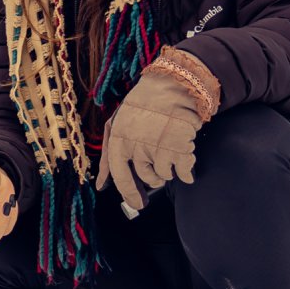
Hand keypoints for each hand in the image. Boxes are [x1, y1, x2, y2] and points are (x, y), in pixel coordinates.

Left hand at [100, 66, 205, 212]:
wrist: (174, 85)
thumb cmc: (144, 106)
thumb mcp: (117, 125)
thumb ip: (108, 155)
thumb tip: (102, 185)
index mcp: (119, 139)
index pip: (120, 174)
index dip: (129, 192)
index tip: (138, 203)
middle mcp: (137, 144)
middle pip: (146, 177)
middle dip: (153, 178)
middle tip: (159, 167)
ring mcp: (158, 147)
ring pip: (164, 175)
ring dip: (169, 169)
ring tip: (170, 150)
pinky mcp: (180, 147)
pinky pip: (183, 172)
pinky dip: (186, 171)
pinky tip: (186, 160)